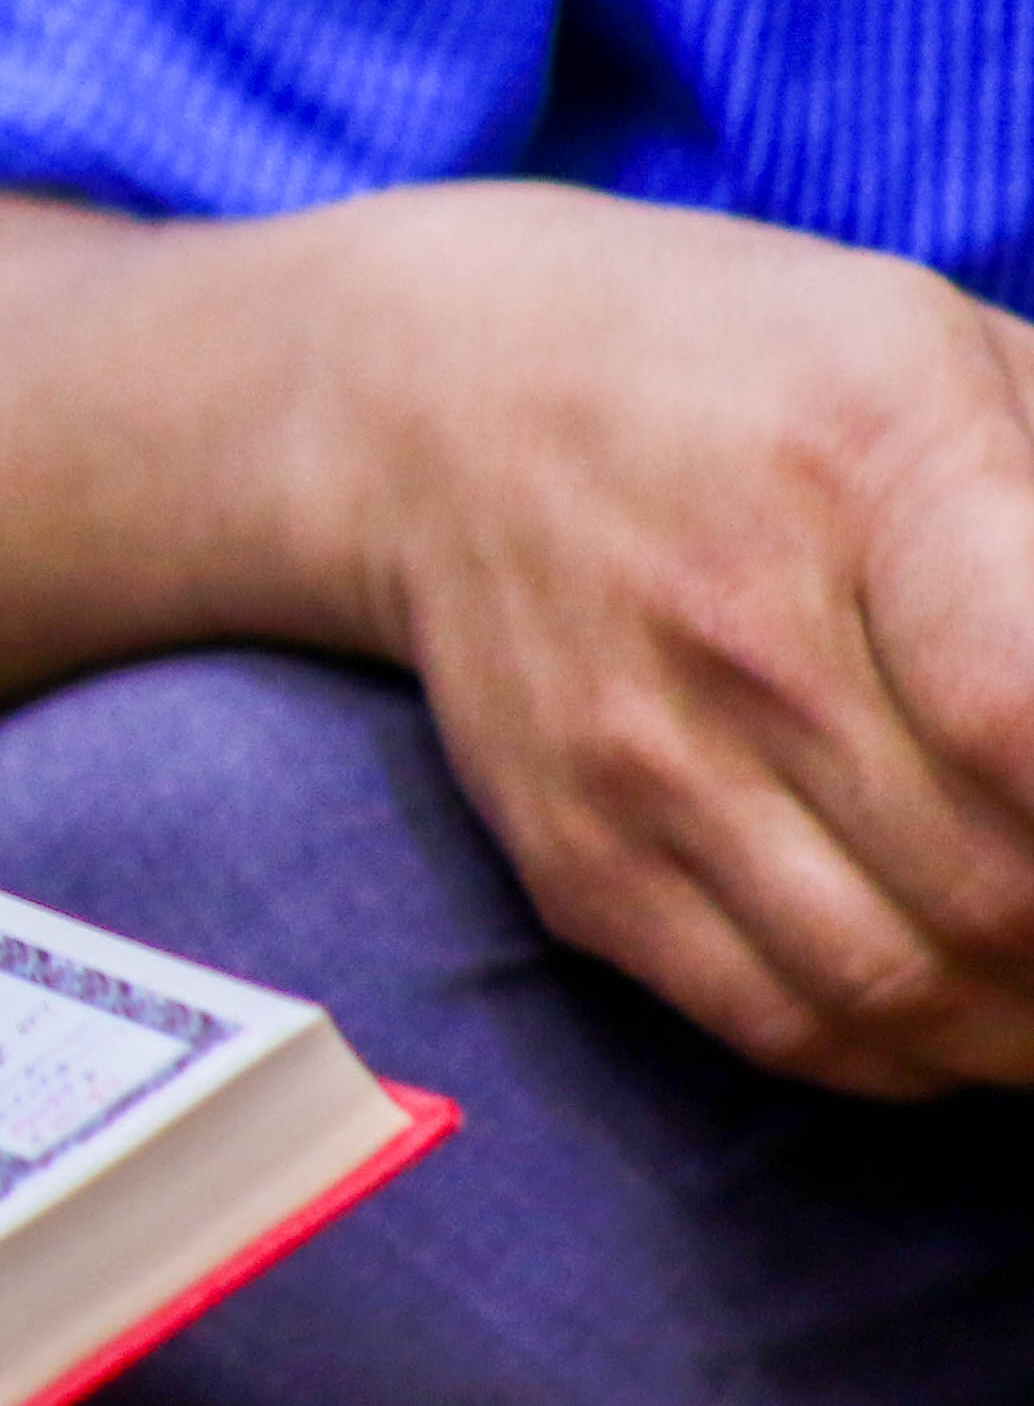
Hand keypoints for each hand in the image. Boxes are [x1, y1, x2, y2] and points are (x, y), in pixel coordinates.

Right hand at [327, 185, 1033, 1093]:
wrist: (431, 395)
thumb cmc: (755, 368)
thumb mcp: (963, 354)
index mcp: (864, 462)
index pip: (1026, 718)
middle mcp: (735, 623)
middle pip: (999, 886)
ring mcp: (638, 757)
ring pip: (904, 988)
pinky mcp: (576, 854)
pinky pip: (784, 1023)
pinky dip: (919, 1051)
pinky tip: (977, 1000)